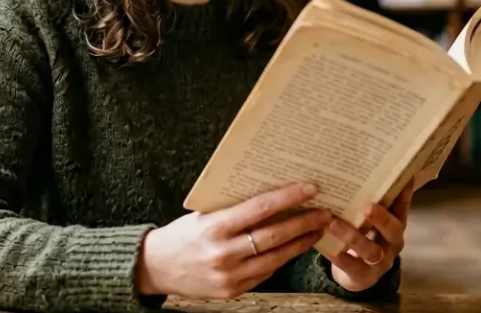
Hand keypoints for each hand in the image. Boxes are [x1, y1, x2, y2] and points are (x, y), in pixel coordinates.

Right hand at [136, 183, 331, 298]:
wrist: (155, 268)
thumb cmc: (181, 234)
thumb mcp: (202, 214)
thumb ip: (232, 207)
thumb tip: (271, 193)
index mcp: (214, 227)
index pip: (260, 208)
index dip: (289, 198)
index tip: (311, 189)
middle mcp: (224, 253)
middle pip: (275, 235)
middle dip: (304, 222)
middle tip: (325, 212)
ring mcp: (230, 275)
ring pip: (276, 258)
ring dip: (300, 243)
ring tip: (317, 230)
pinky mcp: (233, 291)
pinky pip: (265, 273)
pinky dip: (282, 259)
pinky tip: (293, 247)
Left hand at [327, 180, 412, 291]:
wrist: (358, 275)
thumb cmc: (365, 237)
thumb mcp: (374, 221)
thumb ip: (376, 201)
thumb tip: (374, 167)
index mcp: (396, 226)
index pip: (402, 208)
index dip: (404, 195)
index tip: (402, 178)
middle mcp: (392, 244)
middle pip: (393, 230)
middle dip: (381, 218)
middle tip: (367, 206)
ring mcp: (379, 262)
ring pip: (369, 250)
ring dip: (351, 235)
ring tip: (332, 222)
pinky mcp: (362, 275)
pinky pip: (349, 265)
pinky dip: (335, 255)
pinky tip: (320, 244)